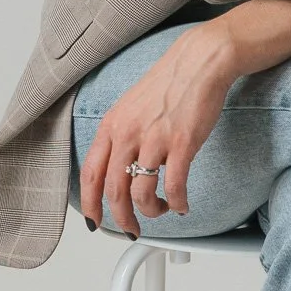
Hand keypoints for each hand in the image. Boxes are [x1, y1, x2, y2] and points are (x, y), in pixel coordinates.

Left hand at [80, 22, 239, 234]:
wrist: (200, 62)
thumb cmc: (169, 84)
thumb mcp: (131, 106)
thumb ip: (121, 135)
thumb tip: (118, 166)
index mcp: (112, 125)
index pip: (90, 173)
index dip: (90, 203)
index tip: (95, 220)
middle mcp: (127, 133)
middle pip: (113, 190)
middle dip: (121, 218)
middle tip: (130, 228)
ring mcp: (154, 139)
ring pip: (141, 193)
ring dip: (151, 212)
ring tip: (161, 210)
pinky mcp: (182, 143)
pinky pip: (174, 186)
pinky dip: (177, 202)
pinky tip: (182, 204)